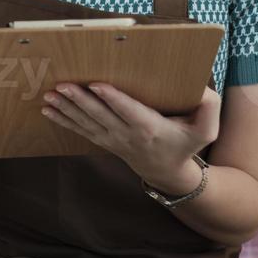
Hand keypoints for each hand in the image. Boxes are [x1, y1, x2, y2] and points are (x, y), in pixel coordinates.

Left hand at [41, 83, 220, 194]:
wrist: (166, 173)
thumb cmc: (185, 145)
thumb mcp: (206, 131)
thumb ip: (209, 108)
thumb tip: (203, 88)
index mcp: (149, 128)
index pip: (128, 111)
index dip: (113, 98)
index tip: (96, 85)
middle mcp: (127, 134)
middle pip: (101, 116)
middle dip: (80, 101)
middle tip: (62, 86)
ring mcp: (112, 140)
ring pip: (86, 123)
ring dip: (66, 109)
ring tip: (49, 96)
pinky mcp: (103, 141)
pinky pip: (80, 130)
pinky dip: (63, 120)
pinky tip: (48, 109)